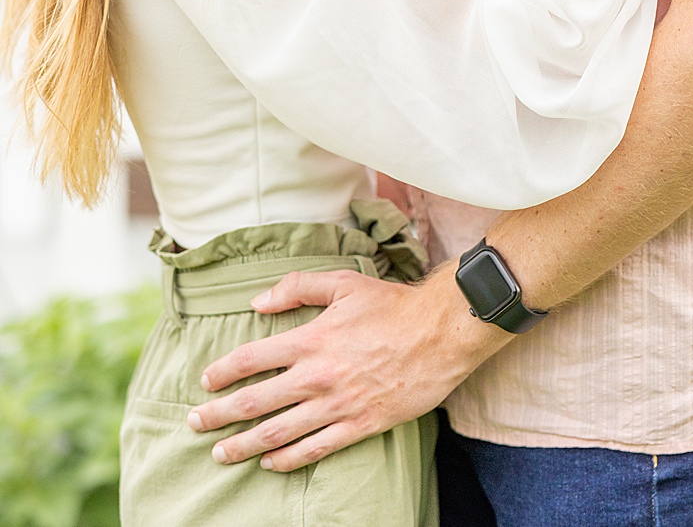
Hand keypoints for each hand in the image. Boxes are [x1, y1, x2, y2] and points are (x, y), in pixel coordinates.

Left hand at [189, 270, 502, 471]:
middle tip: (195, 423)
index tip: (205, 382)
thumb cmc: (394, 305)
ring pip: (277, 432)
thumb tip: (257, 302)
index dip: (221, 373)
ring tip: (221, 452)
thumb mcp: (346, 283)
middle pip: (253, 402)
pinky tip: (270, 463)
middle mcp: (317, 376)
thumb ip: (298, 287)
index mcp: (311, 340)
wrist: (443, 332)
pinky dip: (287, 460)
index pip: (250, 359)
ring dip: (243, 444)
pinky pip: (315, 449)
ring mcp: (338, 404)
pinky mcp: (360, 424)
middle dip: (218, 415)